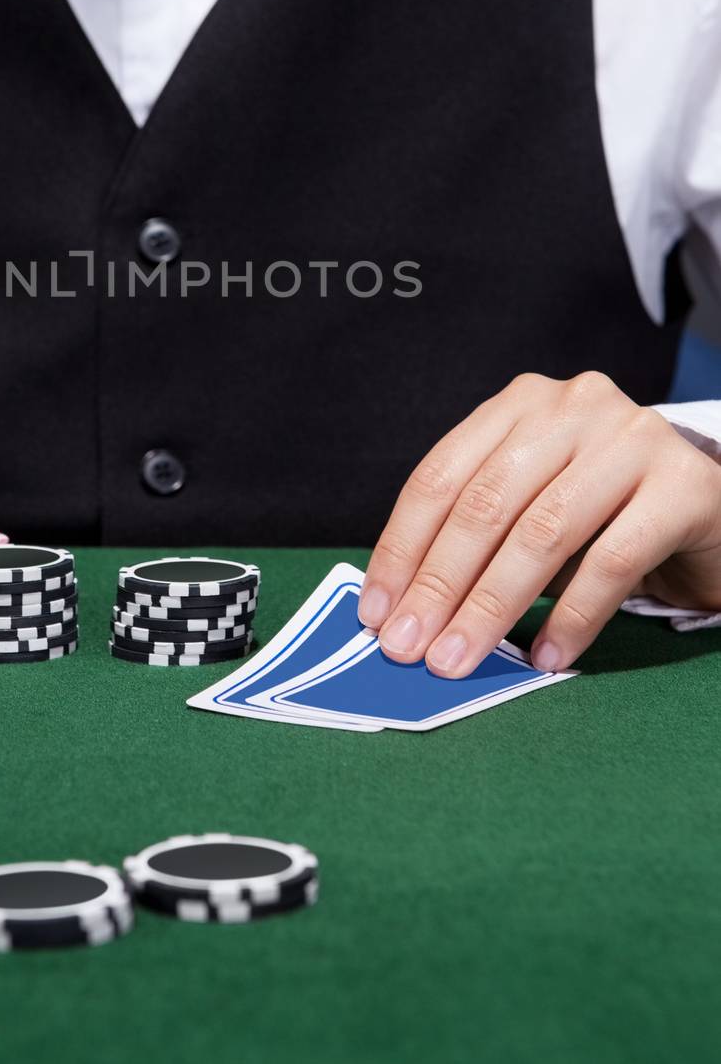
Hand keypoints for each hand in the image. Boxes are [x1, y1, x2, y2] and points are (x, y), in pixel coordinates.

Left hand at [358, 371, 720, 676]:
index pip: (442, 476)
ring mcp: (631, 437)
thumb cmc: (608, 513)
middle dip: (439, 584)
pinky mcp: (683, 483)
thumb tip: (403, 608)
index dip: (402, 548)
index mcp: (521, 403)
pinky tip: (546, 657)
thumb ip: (476, 538)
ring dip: (493, 607)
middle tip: (408, 646)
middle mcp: (573, 405)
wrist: (713, 507)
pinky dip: (573, 617)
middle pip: (485, 503)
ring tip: (460, 659)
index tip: (376, 612)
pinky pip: (612, 561)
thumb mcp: (532, 508)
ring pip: (542, 532)